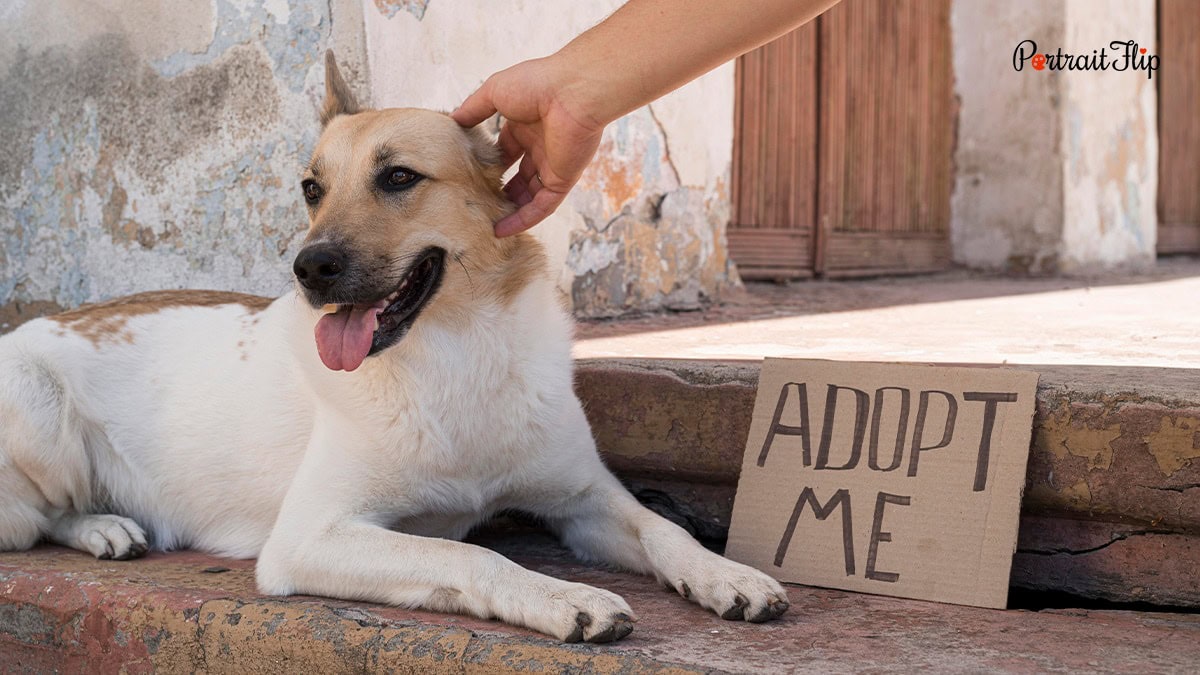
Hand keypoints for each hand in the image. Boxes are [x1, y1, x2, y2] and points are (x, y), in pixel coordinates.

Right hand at [452, 58, 606, 236]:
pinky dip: (523, 219)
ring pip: (529, 195)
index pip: (505, 150)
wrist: (573, 92)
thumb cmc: (536, 84)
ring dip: (510, 208)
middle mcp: (540, 146)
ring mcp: (552, 165)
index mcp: (526, 125)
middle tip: (477, 202)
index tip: (470, 176)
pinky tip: (502, 230)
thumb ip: (473, 109)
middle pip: (518, 175)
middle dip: (500, 189)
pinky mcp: (563, 181)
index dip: (489, 163)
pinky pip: (542, 207)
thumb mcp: (493, 92)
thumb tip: (452, 121)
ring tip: (484, 222)